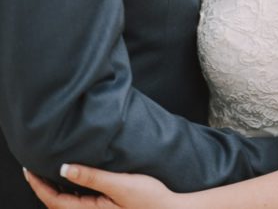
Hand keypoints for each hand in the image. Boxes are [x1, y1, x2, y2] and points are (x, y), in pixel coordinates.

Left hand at [25, 165, 179, 208]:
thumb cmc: (150, 200)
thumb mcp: (121, 184)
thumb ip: (93, 177)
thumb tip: (64, 169)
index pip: (54, 199)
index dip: (38, 185)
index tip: (29, 170)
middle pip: (57, 205)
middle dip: (43, 190)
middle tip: (35, 171)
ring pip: (67, 206)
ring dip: (55, 192)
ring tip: (50, 175)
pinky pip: (79, 205)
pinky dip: (70, 195)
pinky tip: (75, 184)